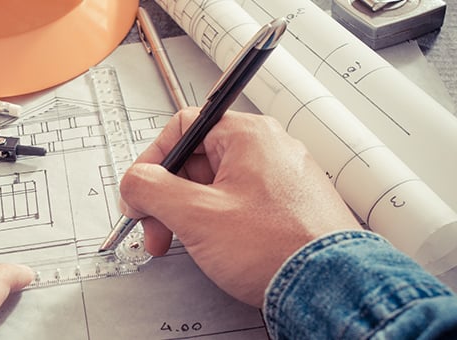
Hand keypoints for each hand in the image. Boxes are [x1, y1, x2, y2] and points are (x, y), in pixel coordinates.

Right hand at [118, 108, 360, 306]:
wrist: (330, 288)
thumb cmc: (278, 248)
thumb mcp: (195, 215)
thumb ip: (151, 189)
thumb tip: (134, 183)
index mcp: (248, 135)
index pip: (182, 128)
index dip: (152, 162)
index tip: (139, 192)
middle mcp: (268, 149)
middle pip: (197, 160)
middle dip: (167, 197)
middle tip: (157, 228)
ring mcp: (281, 177)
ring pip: (216, 184)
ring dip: (189, 213)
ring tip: (185, 243)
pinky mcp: (289, 204)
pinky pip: (239, 202)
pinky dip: (217, 221)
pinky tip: (215, 246)